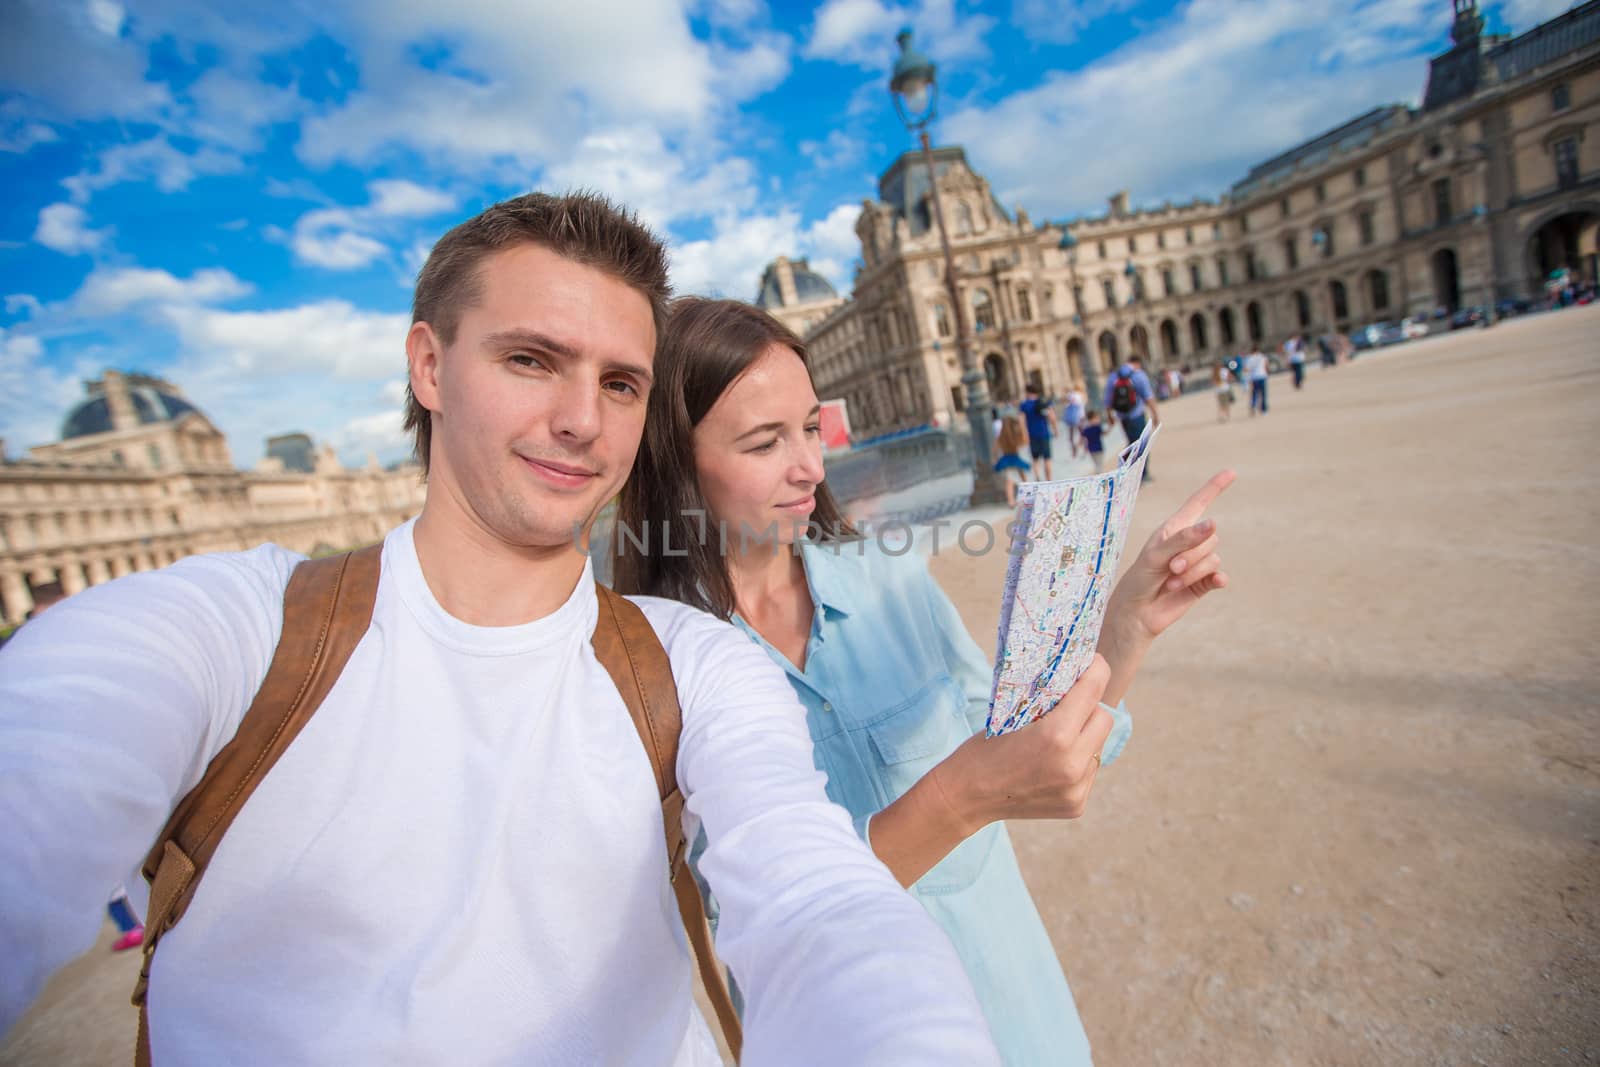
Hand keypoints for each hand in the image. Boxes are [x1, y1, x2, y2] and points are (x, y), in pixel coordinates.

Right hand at [933, 656, 1113, 831]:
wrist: (965, 798)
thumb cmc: (982, 751)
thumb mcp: (1012, 718)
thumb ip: (1050, 704)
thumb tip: (1077, 682)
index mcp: (1056, 736)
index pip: (1092, 691)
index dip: (1096, 671)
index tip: (1094, 663)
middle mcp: (1073, 764)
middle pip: (1104, 719)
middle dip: (1090, 707)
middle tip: (1070, 704)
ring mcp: (1077, 788)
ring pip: (1098, 746)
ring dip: (1084, 736)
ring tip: (1056, 740)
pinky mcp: (1076, 804)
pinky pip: (1089, 771)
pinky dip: (1076, 762)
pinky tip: (1052, 765)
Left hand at [1104, 470, 1234, 647]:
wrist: (1137, 611)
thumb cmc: (1140, 577)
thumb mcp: (1157, 554)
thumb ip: (1184, 539)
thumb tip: (1212, 524)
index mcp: (1174, 529)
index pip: (1198, 503)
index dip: (1214, 487)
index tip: (1231, 472)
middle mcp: (1189, 543)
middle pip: (1210, 537)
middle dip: (1190, 554)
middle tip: (1170, 568)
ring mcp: (1197, 563)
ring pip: (1213, 558)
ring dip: (1193, 571)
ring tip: (1171, 581)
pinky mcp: (1203, 583)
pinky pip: (1219, 575)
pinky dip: (1215, 579)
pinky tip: (1213, 583)